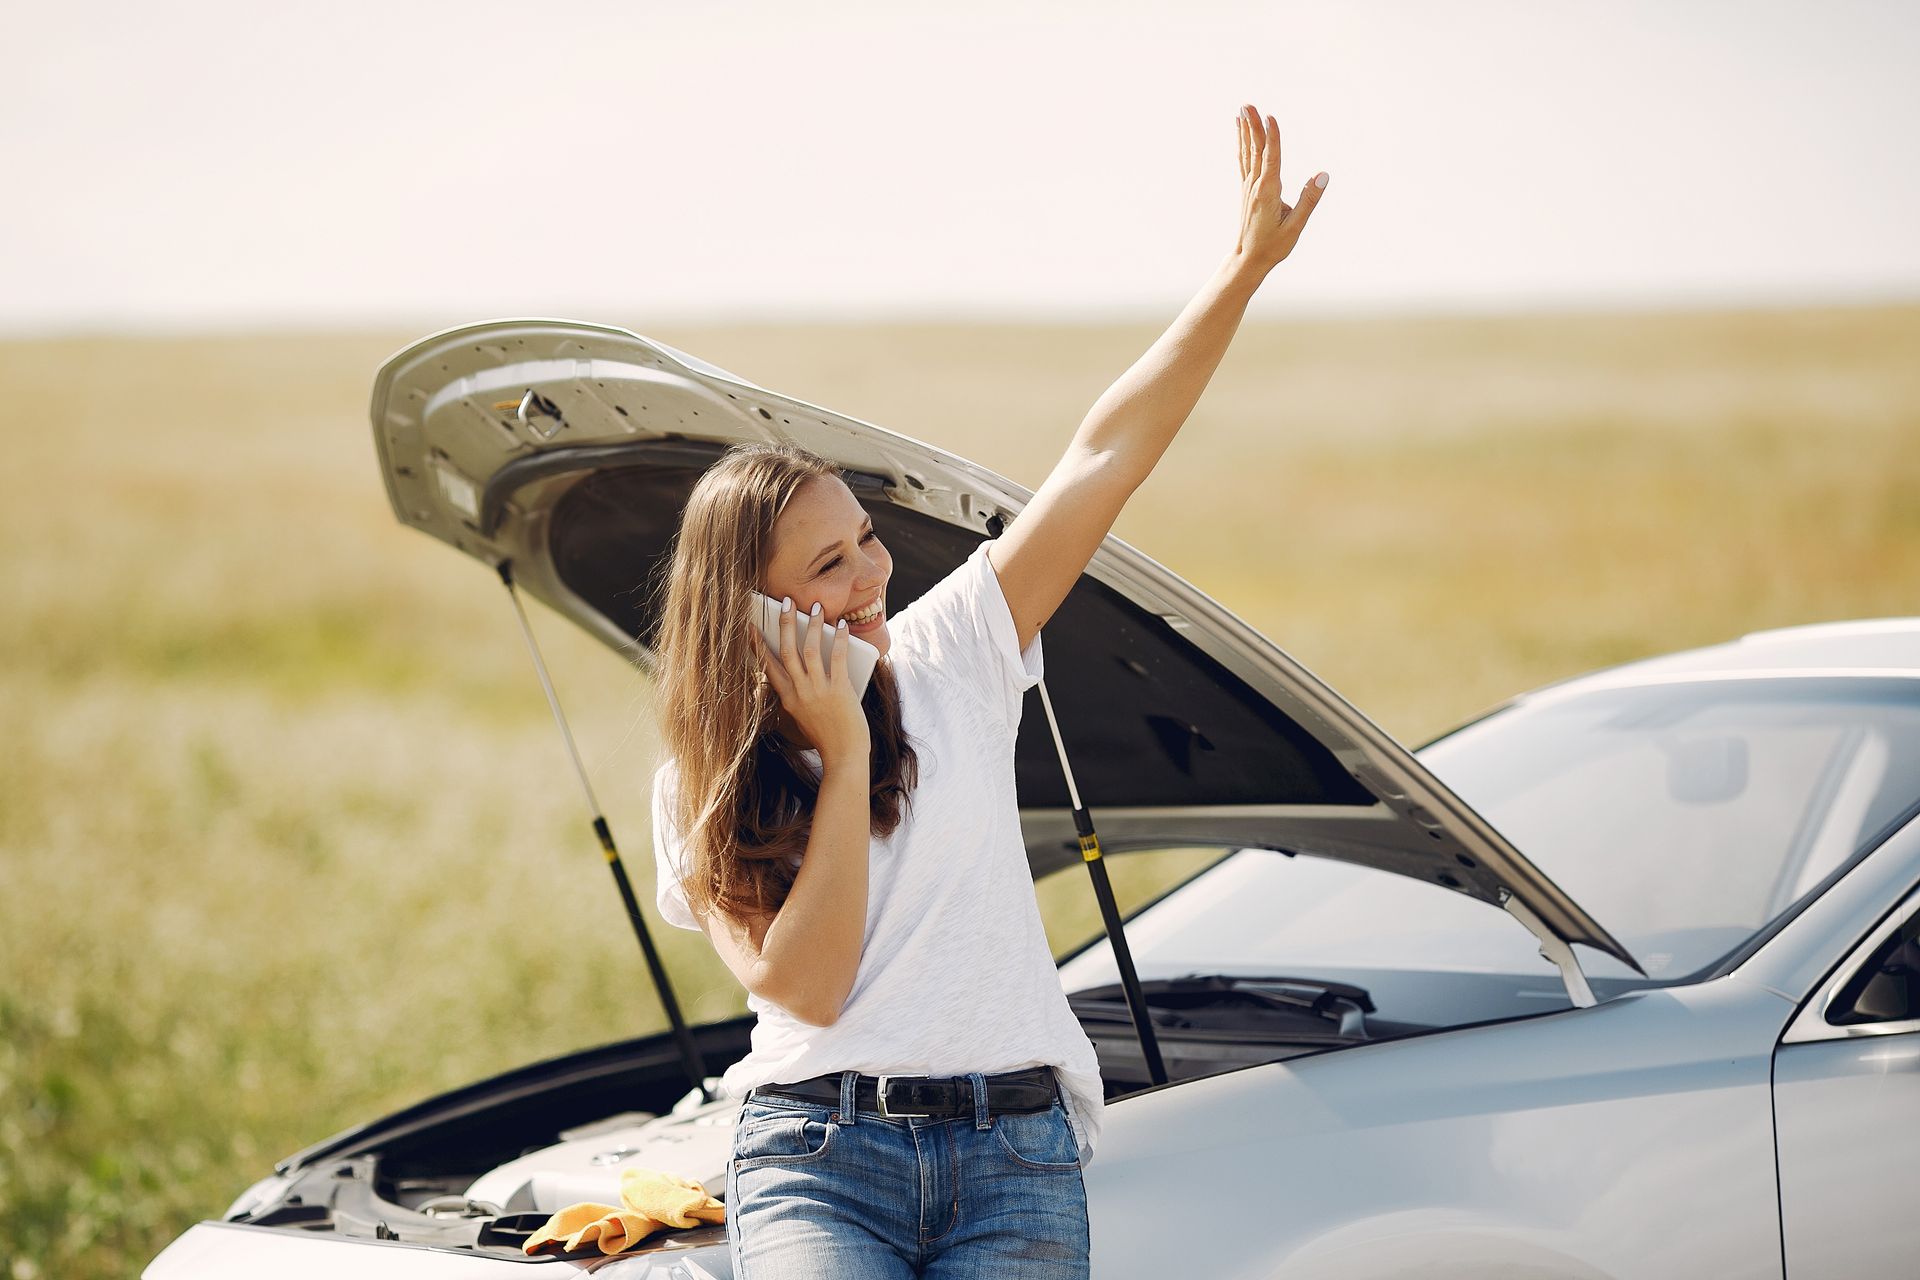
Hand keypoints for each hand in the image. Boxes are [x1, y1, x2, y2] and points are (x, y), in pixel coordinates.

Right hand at [752, 598, 870, 767]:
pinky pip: (836, 657)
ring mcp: (818, 690)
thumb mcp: (804, 716)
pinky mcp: (839, 690)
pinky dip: (839, 639)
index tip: (751, 627)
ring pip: (809, 650)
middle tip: (784, 602)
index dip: (759, 645)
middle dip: (784, 624)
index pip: (768, 666)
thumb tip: (805, 667)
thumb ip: (801, 693)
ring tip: (815, 607)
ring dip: (811, 625)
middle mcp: (799, 692)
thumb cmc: (827, 737)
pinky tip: (841, 626)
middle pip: (786, 651)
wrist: (843, 756)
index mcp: (788, 699)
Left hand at [1233, 104, 1327, 271]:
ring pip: (1248, 153)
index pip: (1271, 159)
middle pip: (1256, 150)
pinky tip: (1240, 132)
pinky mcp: (1247, 190)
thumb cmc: (1273, 246)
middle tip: (1247, 104)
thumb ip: (1309, 200)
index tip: (1270, 116)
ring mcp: (1249, 187)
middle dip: (1253, 126)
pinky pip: (1244, 161)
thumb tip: (1323, 175)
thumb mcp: (1295, 227)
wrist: (1248, 260)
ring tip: (1242, 110)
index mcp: (1268, 192)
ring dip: (1246, 130)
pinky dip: (1243, 144)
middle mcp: (1255, 186)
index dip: (1272, 137)